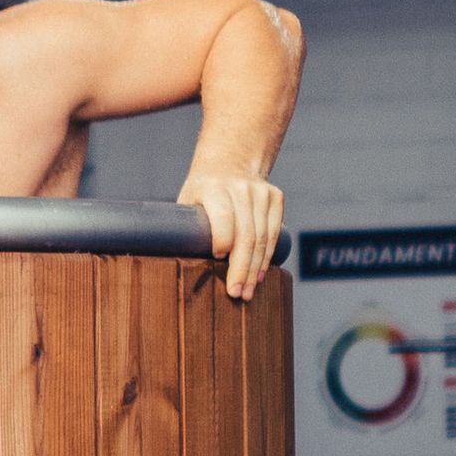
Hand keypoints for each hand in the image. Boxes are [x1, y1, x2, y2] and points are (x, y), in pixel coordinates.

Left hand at [177, 171, 283, 302]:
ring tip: (247, 292)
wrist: (230, 161)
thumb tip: (180, 267)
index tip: (218, 260)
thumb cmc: (202, 192)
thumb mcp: (188, 201)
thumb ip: (188, 228)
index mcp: (213, 187)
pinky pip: (274, 233)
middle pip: (246, 235)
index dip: (223, 240)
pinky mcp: (275, 198)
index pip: (224, 217)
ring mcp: (261, 192)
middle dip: (241, 268)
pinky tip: (259, 275)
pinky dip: (267, 257)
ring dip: (255, 269)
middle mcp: (240, 188)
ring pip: (262, 238)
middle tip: (236, 293)